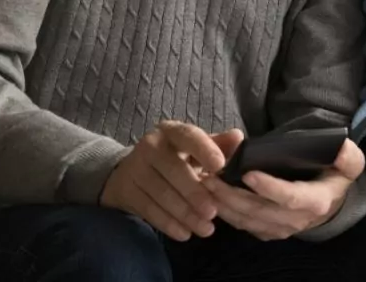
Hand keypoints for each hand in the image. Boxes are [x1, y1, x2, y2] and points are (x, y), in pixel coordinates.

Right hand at [101, 121, 242, 241]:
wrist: (129, 170)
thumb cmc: (174, 158)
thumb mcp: (195, 148)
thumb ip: (217, 145)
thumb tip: (238, 137)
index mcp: (172, 131)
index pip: (189, 136)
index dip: (205, 150)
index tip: (220, 166)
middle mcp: (150, 145)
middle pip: (174, 170)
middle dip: (195, 193)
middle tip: (213, 212)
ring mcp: (135, 168)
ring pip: (162, 193)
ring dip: (185, 214)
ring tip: (206, 229)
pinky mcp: (126, 190)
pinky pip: (149, 209)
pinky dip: (168, 224)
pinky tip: (184, 234)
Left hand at [204, 138, 364, 240]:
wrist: (330, 201)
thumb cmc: (335, 175)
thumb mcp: (350, 162)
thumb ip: (347, 155)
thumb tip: (340, 146)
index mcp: (316, 201)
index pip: (290, 197)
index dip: (269, 187)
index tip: (248, 173)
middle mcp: (296, 220)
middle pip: (259, 211)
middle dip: (232, 195)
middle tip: (210, 176)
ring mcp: (280, 229)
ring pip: (246, 220)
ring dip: (222, 203)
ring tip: (204, 183)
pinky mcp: (267, 232)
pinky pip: (242, 225)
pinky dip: (225, 211)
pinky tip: (210, 195)